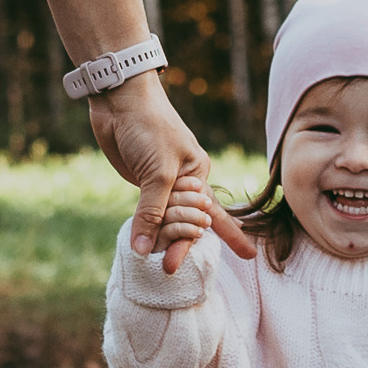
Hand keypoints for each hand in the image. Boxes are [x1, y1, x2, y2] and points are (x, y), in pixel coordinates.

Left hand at [87, 72, 254, 275]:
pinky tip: (145, 246)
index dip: (231, 236)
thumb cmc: (150, 128)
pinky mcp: (140, 183)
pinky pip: (147, 214)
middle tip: (169, 267)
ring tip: (160, 264)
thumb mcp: (157, 172)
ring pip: (166, 221)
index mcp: (198, 174)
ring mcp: (160, 184)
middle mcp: (183, 182)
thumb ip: (152, 212)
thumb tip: (144, 249)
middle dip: (183, 244)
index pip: (215, 213)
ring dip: (162, 240)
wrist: (120, 100)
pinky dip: (145, 229)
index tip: (247, 256)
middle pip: (189, 222)